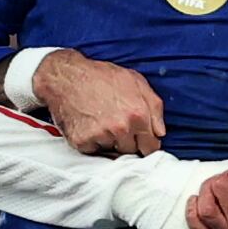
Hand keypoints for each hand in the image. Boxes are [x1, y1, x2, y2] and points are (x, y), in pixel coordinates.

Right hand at [32, 49, 166, 155]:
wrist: (66, 77)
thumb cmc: (101, 76)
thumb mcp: (135, 82)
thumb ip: (154, 108)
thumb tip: (161, 132)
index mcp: (138, 115)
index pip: (151, 147)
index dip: (146, 143)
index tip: (141, 140)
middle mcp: (120, 128)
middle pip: (132, 151)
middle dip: (128, 141)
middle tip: (116, 125)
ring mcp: (101, 136)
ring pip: (113, 152)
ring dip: (110, 142)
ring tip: (101, 122)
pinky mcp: (82, 142)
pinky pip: (94, 151)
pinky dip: (92, 142)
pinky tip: (89, 125)